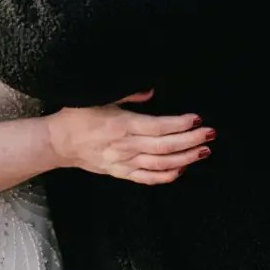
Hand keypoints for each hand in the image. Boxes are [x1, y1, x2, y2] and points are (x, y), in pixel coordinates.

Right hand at [48, 95, 212, 185]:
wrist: (59, 142)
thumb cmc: (78, 116)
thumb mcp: (99, 97)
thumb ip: (127, 95)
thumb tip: (151, 91)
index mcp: (122, 125)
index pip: (158, 126)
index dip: (181, 124)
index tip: (198, 119)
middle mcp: (125, 146)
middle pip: (165, 146)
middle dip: (191, 141)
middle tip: (210, 135)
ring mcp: (123, 162)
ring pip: (160, 165)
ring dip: (185, 159)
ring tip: (203, 151)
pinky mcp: (120, 173)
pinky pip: (147, 178)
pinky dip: (166, 176)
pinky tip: (181, 170)